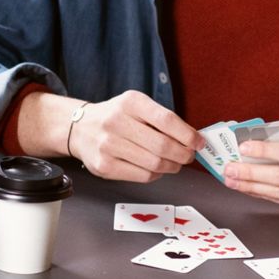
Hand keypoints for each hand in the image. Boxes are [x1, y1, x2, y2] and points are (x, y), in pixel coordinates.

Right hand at [21, 90, 198, 182]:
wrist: (79, 128)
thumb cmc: (116, 117)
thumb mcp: (136, 106)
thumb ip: (162, 119)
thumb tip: (193, 139)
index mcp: (130, 102)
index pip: (167, 120)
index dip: (188, 135)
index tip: (199, 142)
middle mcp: (117, 122)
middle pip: (163, 146)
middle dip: (183, 154)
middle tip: (189, 156)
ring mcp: (108, 146)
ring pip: (154, 164)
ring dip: (172, 166)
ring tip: (175, 163)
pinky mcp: (104, 167)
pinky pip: (142, 176)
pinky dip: (156, 174)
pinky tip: (156, 168)